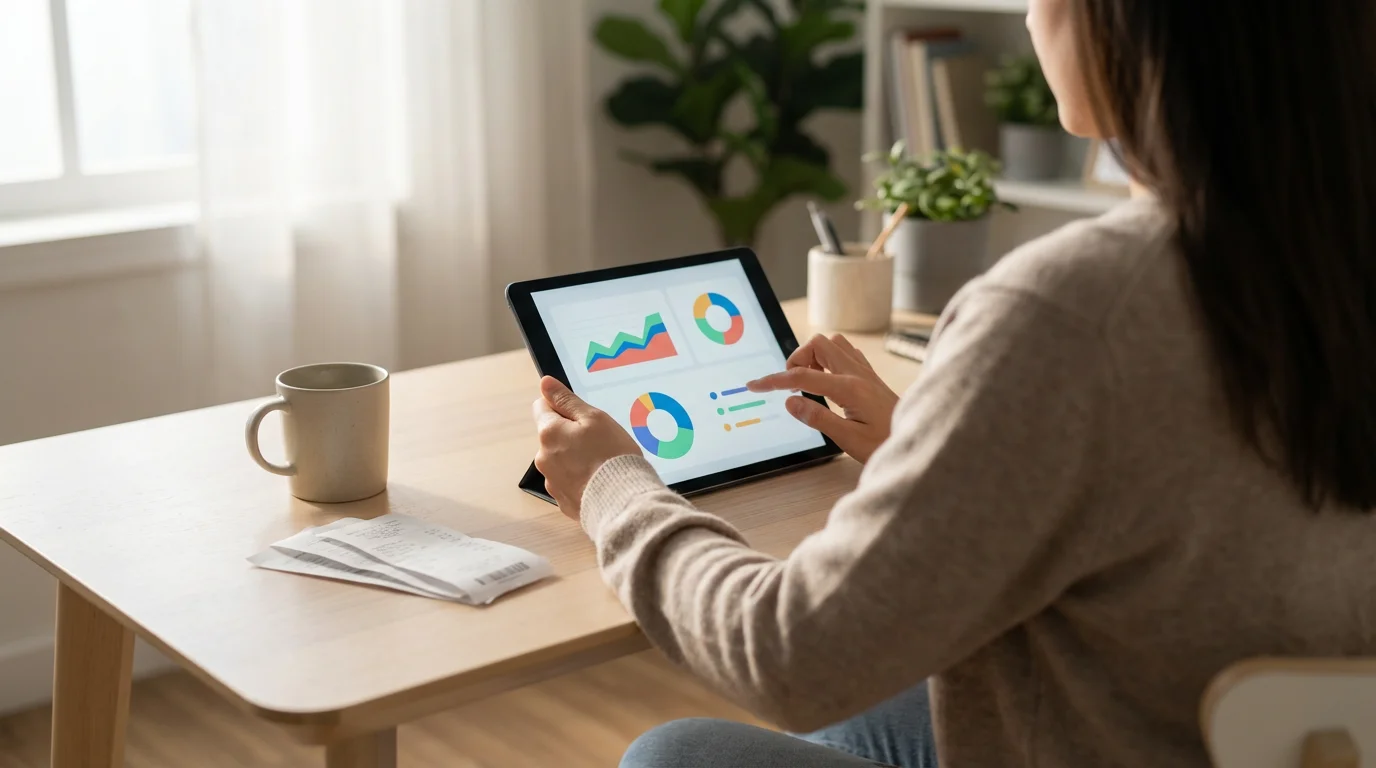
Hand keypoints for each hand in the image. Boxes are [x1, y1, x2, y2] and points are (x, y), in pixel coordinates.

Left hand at [532, 376, 640, 519]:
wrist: (622, 502)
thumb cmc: (611, 456)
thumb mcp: (594, 418)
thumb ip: (567, 400)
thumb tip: (545, 384)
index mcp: (549, 433)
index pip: (542, 407)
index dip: (562, 405)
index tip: (581, 414)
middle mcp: (543, 458)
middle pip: (552, 436)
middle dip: (570, 434)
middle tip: (599, 440)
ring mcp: (552, 482)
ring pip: (561, 460)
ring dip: (575, 457)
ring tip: (602, 463)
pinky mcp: (563, 501)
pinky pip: (569, 482)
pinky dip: (581, 479)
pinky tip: (599, 480)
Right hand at [747, 334, 899, 462]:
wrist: (918, 442)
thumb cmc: (886, 444)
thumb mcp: (848, 440)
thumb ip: (817, 418)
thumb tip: (790, 400)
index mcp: (850, 388)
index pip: (803, 376)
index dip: (775, 380)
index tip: (756, 384)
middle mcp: (858, 373)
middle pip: (818, 344)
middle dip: (797, 360)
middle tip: (792, 386)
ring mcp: (866, 372)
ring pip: (832, 343)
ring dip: (814, 357)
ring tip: (808, 382)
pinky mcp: (870, 376)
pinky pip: (845, 353)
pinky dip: (828, 360)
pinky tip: (827, 380)